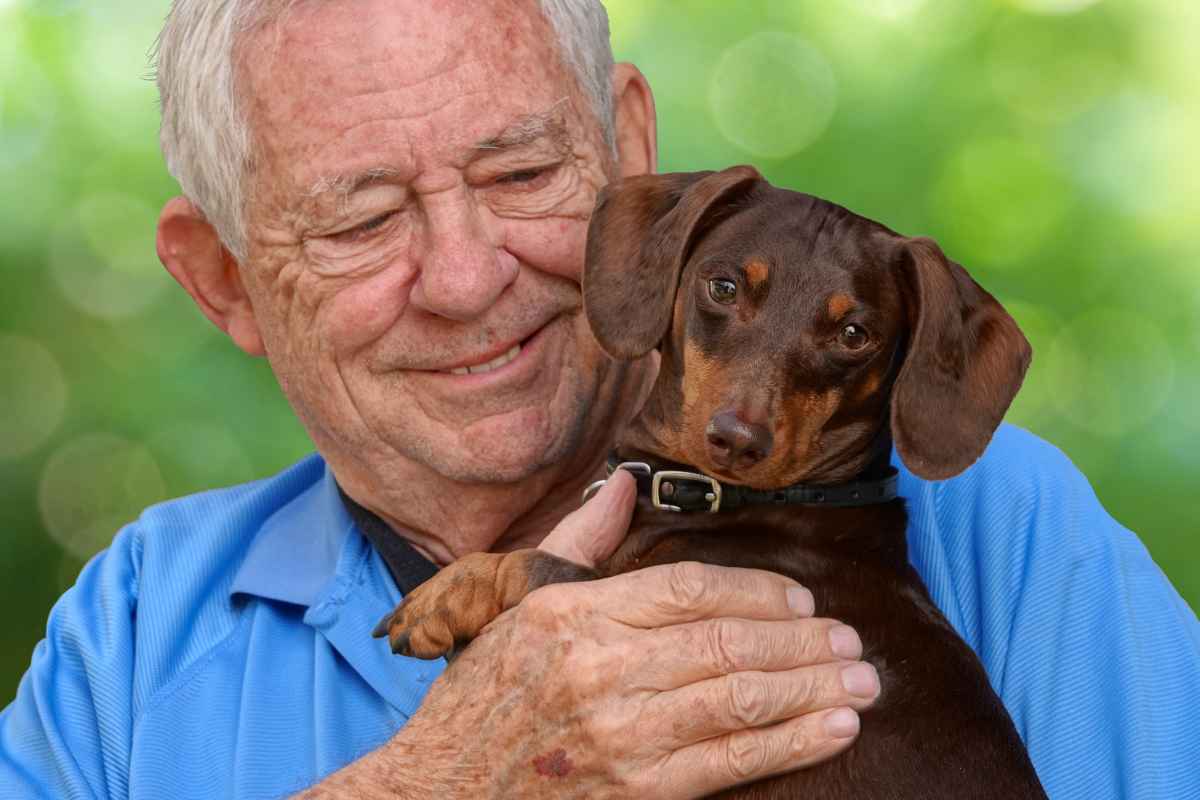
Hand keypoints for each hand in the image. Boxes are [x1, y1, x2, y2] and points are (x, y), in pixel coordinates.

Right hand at [302, 475, 876, 797]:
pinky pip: (729, 762)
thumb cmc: (485, 694)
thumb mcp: (520, 603)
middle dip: (802, 642)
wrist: (441, 791)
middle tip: (852, 642)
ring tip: (863, 682)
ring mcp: (618, 733)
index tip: (802, 597)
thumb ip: (579, 540)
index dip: (757, 589)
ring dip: (811, 689)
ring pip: (738, 700)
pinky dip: (789, 743)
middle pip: (726, 643)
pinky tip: (832, 730)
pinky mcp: (635, 789)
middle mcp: (598, 667)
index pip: (687, 587)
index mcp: (572, 613)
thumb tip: (625, 483)